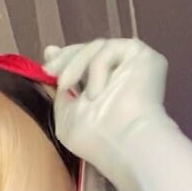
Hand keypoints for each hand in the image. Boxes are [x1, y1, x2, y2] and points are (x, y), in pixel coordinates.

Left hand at [43, 39, 169, 190]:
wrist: (125, 143)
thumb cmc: (96, 138)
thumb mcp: (66, 116)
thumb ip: (60, 91)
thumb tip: (51, 55)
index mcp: (107, 87)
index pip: (86, 62)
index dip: (65, 58)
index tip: (47, 61)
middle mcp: (121, 75)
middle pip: (91, 50)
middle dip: (66, 57)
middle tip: (49, 69)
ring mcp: (133, 65)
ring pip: (97, 47)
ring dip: (76, 64)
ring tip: (66, 86)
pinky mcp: (144, 56)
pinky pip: (110, 48)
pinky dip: (97, 66)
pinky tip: (96, 91)